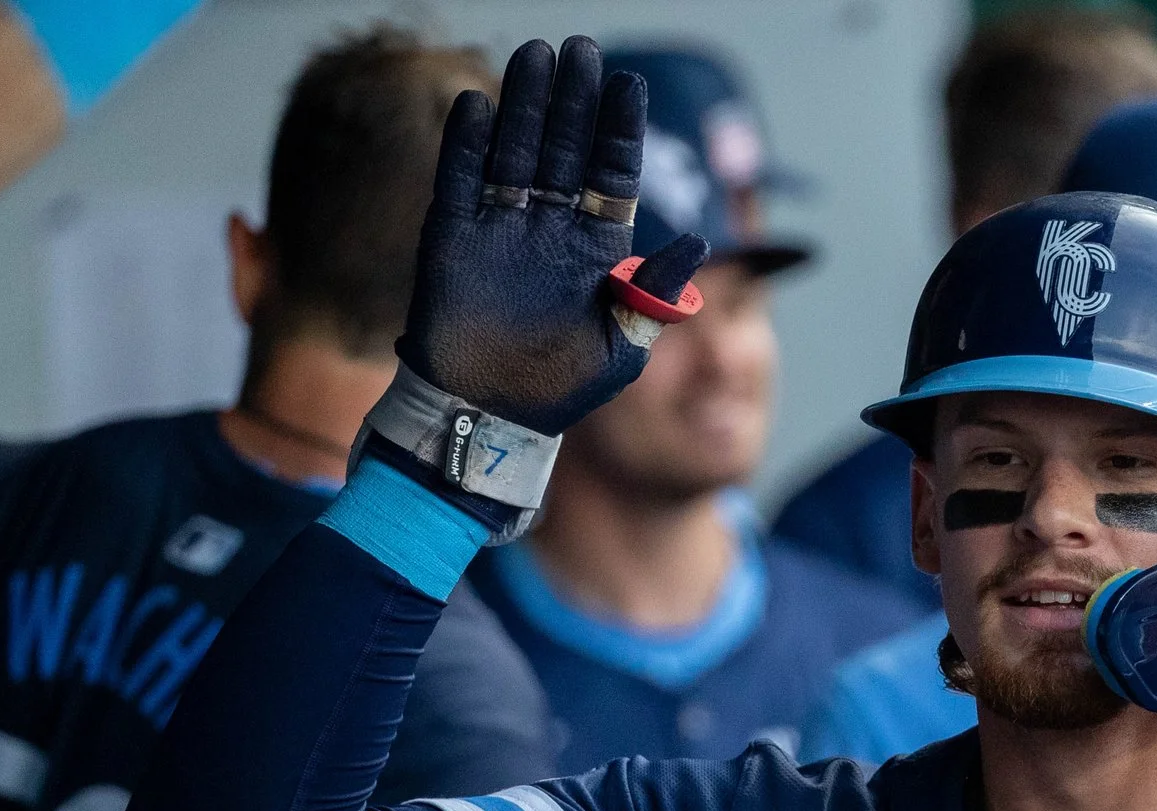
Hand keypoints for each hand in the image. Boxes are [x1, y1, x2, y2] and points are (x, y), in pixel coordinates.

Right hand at [398, 37, 708, 434]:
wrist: (489, 416)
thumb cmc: (562, 389)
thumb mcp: (621, 348)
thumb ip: (655, 296)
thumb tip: (703, 244)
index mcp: (596, 247)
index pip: (612, 173)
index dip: (620, 129)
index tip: (630, 84)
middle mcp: (551, 226)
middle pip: (565, 149)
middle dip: (574, 101)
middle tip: (581, 49)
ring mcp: (501, 227)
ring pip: (516, 151)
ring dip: (524, 105)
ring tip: (535, 56)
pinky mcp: (453, 236)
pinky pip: (460, 180)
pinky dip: (467, 144)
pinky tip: (477, 105)